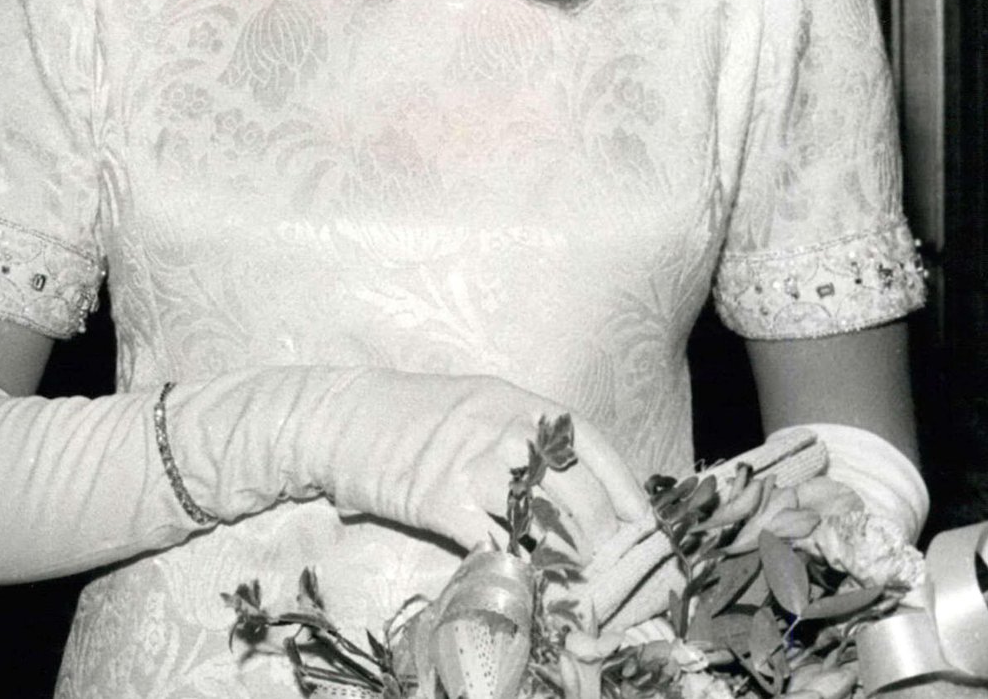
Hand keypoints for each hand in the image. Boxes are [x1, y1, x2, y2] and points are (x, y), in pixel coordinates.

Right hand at [295, 370, 652, 556]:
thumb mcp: (474, 408)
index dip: (624, 484)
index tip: (645, 523)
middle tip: (609, 569)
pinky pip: (492, 543)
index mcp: (515, 401)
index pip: (588, 439)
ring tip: (577, 586)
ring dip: (566, 559)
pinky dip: (514, 570)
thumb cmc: (410, 416)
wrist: (342, 417)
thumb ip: (517, 440)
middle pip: (575, 487)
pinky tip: (523, 586)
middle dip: (602, 537)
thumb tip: (569, 486)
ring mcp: (469, 462)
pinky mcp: (439, 498)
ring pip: (543, 518)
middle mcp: (500, 426)